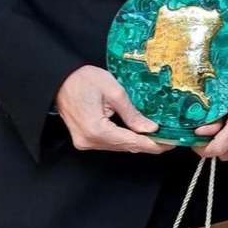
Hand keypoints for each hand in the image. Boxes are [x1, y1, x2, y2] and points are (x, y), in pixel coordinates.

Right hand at [55, 65, 172, 153]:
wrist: (59, 80)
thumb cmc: (84, 79)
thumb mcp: (114, 91)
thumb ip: (132, 113)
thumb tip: (149, 128)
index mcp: (96, 130)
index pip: (131, 142)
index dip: (152, 145)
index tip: (168, 144)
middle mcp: (89, 141)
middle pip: (125, 147)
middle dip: (147, 144)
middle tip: (167, 139)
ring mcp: (85, 142)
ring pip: (117, 146)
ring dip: (137, 142)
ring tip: (156, 137)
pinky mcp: (84, 139)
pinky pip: (109, 143)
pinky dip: (124, 139)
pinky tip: (137, 134)